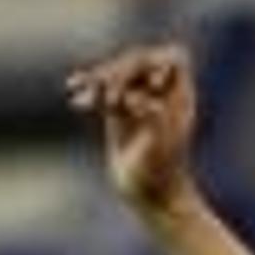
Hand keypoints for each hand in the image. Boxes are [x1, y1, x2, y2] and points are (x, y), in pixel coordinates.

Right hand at [65, 43, 201, 215]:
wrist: (150, 197)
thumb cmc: (160, 174)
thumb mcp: (159, 147)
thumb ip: (152, 117)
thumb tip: (134, 98)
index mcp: (180, 96)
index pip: (174, 58)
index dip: (160, 62)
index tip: (152, 84)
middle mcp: (160, 94)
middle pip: (139, 61)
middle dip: (121, 71)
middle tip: (108, 96)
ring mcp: (138, 100)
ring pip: (118, 74)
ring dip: (99, 78)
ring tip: (79, 87)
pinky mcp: (119, 113)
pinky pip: (102, 92)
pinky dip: (89, 91)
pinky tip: (74, 99)